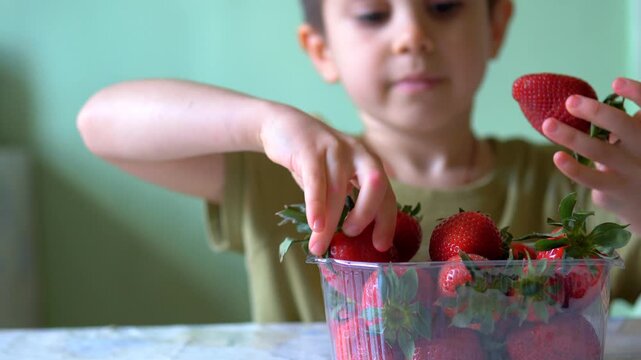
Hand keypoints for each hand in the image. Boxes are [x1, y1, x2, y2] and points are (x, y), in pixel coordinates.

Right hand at [260, 106, 396, 254]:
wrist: (282, 126)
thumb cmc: (312, 160)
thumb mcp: (334, 178)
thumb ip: (344, 200)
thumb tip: (344, 239)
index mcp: (368, 163)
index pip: (387, 193)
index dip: (387, 221)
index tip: (380, 245)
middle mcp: (358, 153)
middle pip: (376, 184)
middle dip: (368, 214)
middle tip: (352, 235)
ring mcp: (335, 149)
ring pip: (338, 189)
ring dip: (330, 222)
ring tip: (318, 246)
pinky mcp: (310, 149)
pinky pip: (316, 181)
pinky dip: (316, 205)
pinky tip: (315, 225)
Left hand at [541, 77, 640, 233]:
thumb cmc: (637, 164)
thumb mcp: (638, 143)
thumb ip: (625, 125)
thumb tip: (586, 105)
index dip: (636, 92)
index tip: (615, 82)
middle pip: (622, 126)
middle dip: (595, 111)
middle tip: (570, 101)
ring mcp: (630, 171)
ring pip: (598, 151)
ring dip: (570, 136)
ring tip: (548, 124)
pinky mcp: (615, 190)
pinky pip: (590, 178)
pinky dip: (573, 167)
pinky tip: (557, 156)